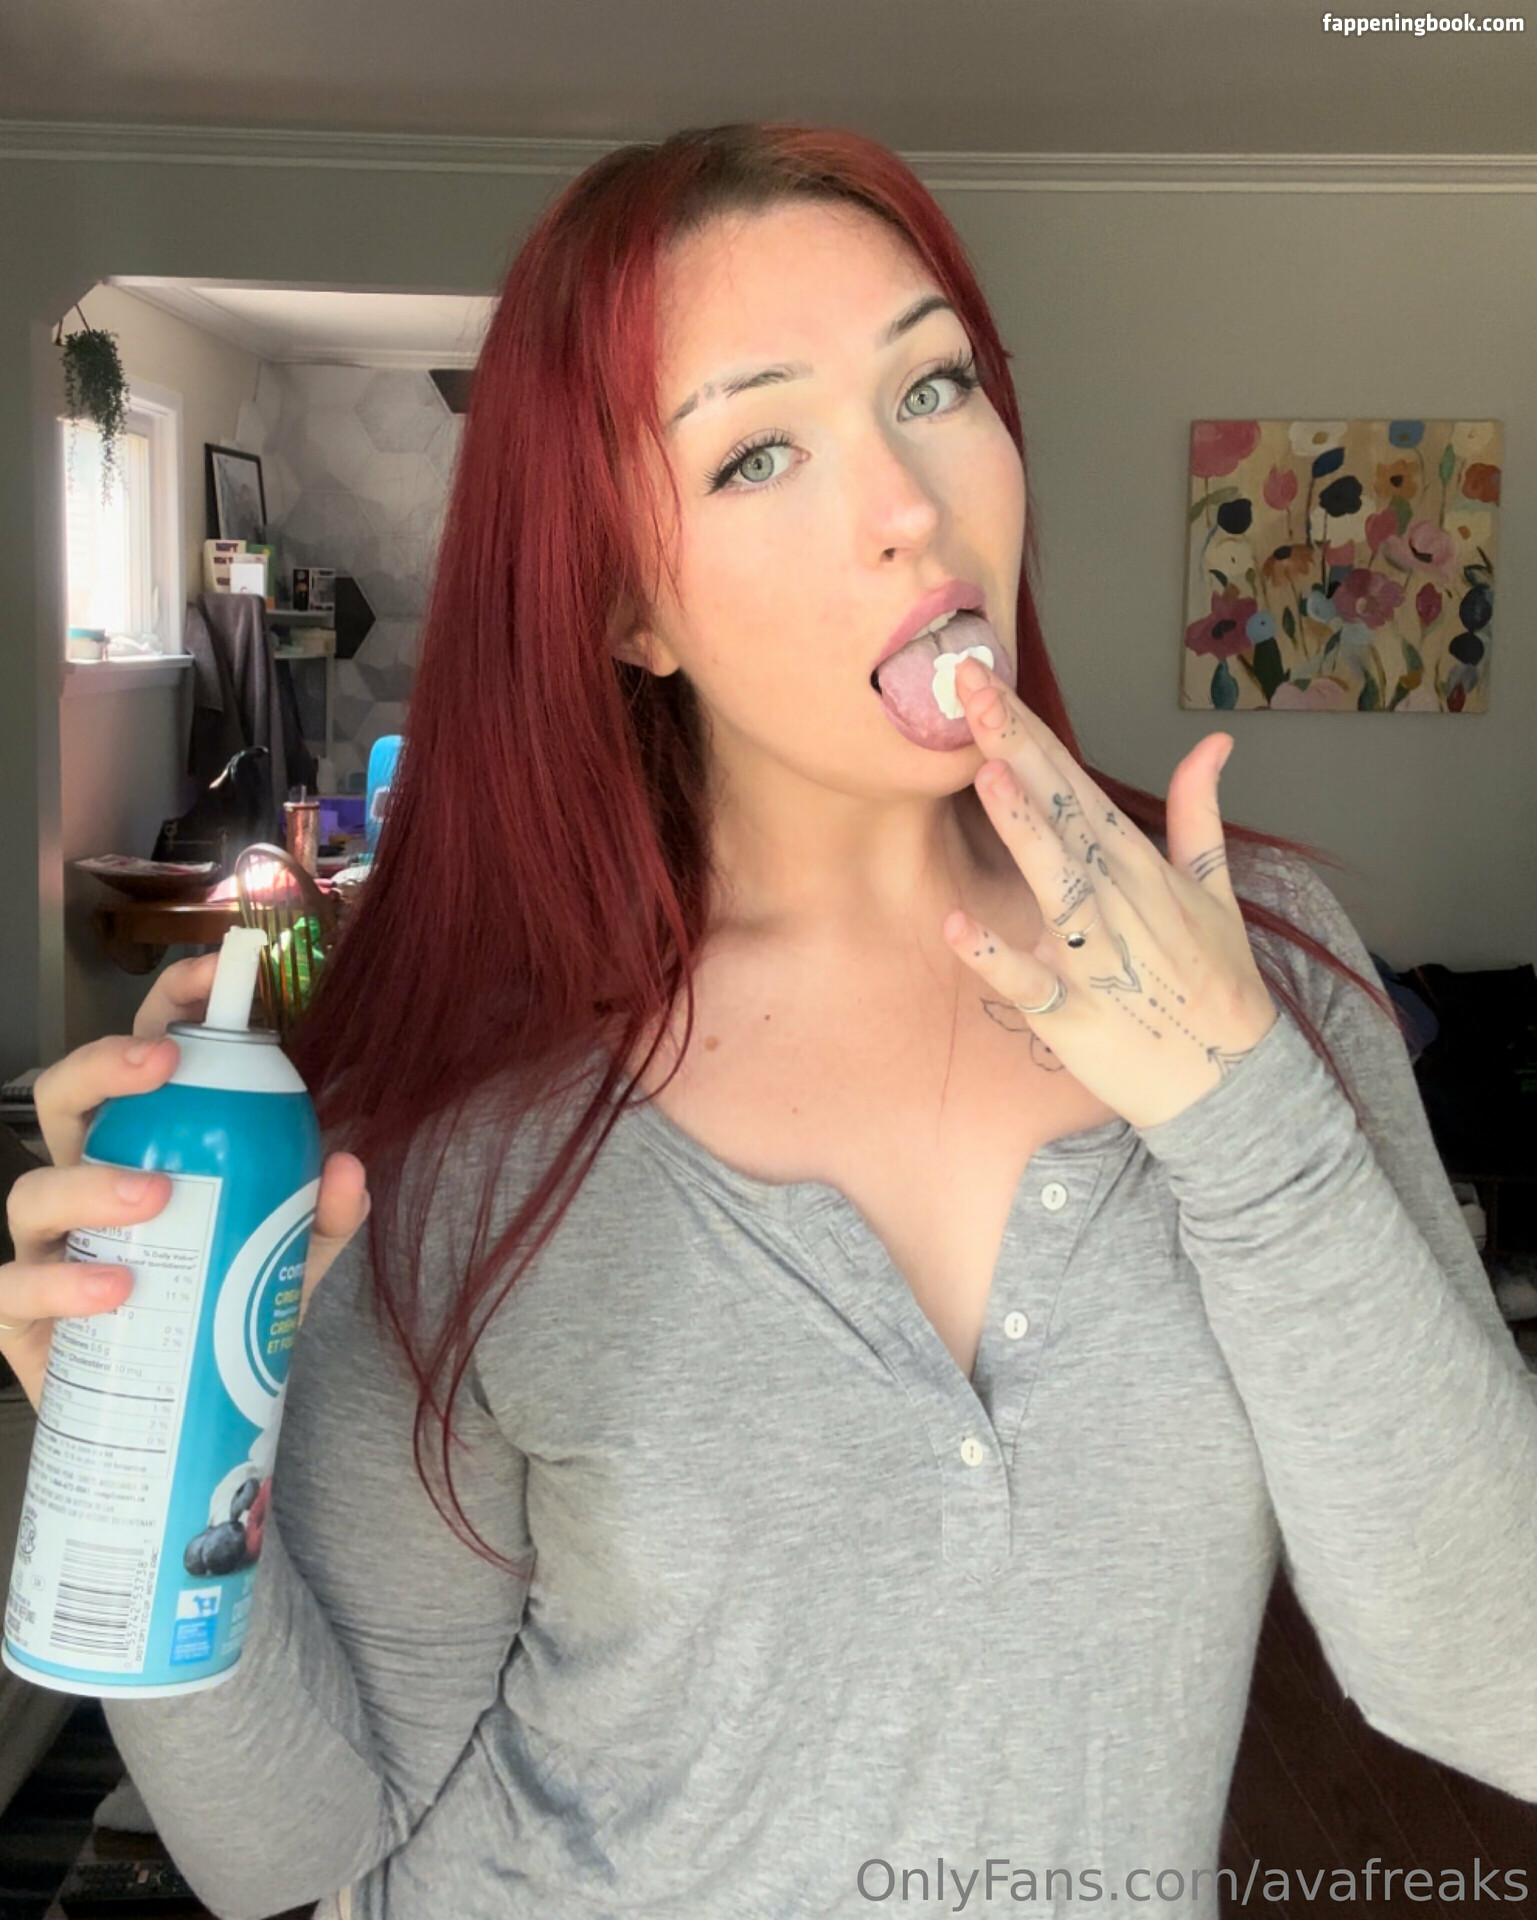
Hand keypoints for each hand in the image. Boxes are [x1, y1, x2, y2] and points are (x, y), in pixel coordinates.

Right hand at [1, 953, 369, 1415]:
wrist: (178, 1414)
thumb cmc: (219, 1308)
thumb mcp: (288, 1259)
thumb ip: (322, 1215)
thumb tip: (348, 1167)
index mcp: (143, 1144)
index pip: (146, 1053)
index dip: (172, 1003)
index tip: (219, 971)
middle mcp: (83, 1181)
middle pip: (65, 1098)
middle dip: (103, 1066)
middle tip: (160, 1064)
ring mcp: (45, 1246)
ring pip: (33, 1190)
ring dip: (90, 1184)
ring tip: (153, 1196)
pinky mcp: (22, 1318)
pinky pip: (16, 1289)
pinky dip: (61, 1284)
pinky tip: (114, 1289)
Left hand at [942, 655, 1277, 1131]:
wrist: (1233, 1082)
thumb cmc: (1215, 983)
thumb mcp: (1214, 890)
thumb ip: (1200, 814)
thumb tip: (1214, 744)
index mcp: (1137, 865)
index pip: (1074, 782)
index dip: (1030, 730)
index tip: (987, 678)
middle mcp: (1117, 901)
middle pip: (1060, 814)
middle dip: (1017, 748)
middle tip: (972, 687)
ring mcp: (1097, 958)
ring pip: (1055, 886)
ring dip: (1024, 832)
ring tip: (990, 774)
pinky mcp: (1075, 1016)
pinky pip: (1030, 985)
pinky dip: (997, 959)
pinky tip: (958, 926)